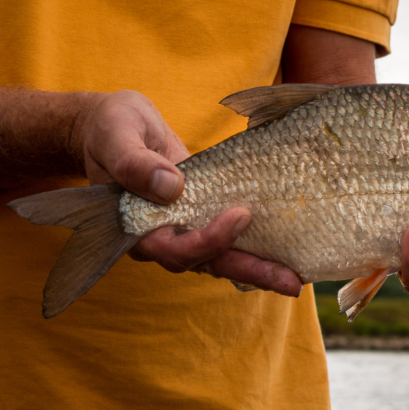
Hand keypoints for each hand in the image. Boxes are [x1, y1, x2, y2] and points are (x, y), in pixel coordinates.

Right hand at [75, 90, 302, 296]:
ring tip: (296, 278)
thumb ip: (133, 162)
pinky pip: (230, 239)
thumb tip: (171, 187)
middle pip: (208, 263)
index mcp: (136, 225)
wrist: (117, 126)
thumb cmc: (111, 128)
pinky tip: (286, 255)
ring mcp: (184, 228)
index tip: (241, 215)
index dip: (210, 239)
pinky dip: (256, 248)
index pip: (174, 248)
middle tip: (291, 282)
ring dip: (259, 268)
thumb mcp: (116, 135)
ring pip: (223, 258)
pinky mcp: (203, 216)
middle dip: (251, 271)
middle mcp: (163, 236)